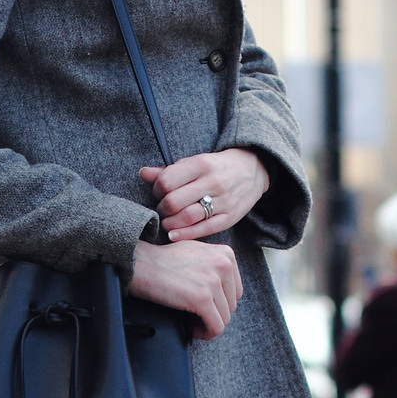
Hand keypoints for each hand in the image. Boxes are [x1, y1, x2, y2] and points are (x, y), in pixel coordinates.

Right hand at [128, 237, 242, 339]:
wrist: (140, 263)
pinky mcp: (202, 298)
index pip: (236, 291)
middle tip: (194, 316)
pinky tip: (192, 329)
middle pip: (231, 305)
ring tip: (192, 322)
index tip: (203, 306)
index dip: (220, 303)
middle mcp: (224, 265)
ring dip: (208, 324)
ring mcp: (213, 282)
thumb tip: (225, 289)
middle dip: (214, 314)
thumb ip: (215, 265)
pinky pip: (216, 327)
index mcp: (226, 254)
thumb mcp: (197, 252)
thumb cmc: (163, 261)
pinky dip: (206, 333)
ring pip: (224, 318)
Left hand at [139, 148, 268, 239]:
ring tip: (168, 221)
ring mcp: (223, 201)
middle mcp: (213, 182)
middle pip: (174, 202)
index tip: (159, 193)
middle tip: (163, 209)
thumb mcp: (195, 162)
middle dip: (162, 208)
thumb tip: (143, 173)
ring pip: (187, 217)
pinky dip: (184, 234)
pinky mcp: (229, 217)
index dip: (156, 190)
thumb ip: (168, 170)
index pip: (167, 181)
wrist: (253, 170)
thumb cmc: (217, 167)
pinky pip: (203, 230)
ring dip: (170, 223)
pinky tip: (173, 235)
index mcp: (201, 164)